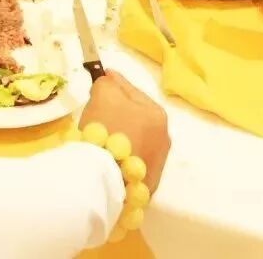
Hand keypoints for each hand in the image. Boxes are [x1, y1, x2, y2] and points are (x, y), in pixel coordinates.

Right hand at [77, 71, 169, 192]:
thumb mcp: (104, 94)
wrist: (107, 178)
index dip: (114, 82)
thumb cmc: (107, 128)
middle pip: (136, 116)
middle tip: (98, 106)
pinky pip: (130, 160)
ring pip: (135, 140)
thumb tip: (108, 82)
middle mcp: (164, 138)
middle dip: (119, 110)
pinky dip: (120, 155)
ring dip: (122, 134)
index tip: (102, 76)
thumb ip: (107, 83)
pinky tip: (108, 155)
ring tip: (102, 133)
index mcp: (157, 114)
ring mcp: (157, 164)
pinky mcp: (147, 185)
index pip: (132, 91)